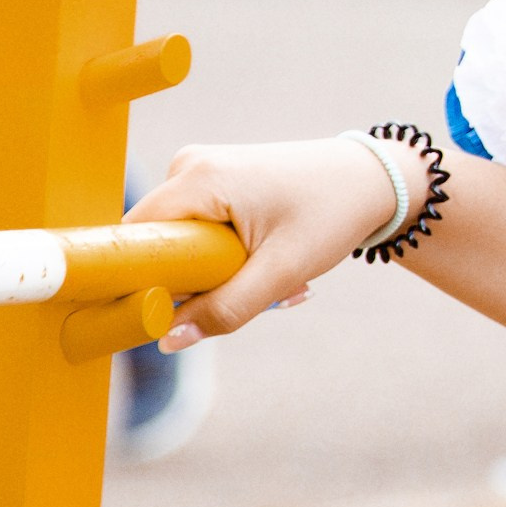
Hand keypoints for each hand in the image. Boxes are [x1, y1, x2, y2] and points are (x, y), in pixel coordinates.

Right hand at [133, 136, 410, 341]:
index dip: (139, 281)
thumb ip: (225, 309)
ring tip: (275, 272)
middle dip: (198, 282)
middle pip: (158, 246)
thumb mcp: (282, 271)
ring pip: (180, 245)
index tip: (166, 312)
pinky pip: (197, 234)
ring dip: (221, 273)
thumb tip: (167, 340)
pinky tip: (270, 257)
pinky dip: (228, 257)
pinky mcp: (212, 180)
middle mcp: (188, 166)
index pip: (133, 239)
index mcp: (197, 177)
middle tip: (257, 288)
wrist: (372, 180)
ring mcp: (199, 170)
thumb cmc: (332, 214)